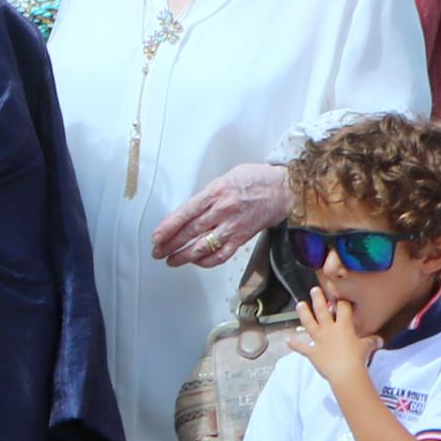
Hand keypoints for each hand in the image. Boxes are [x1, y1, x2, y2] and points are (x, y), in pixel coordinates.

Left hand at [150, 162, 289, 268]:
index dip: (168, 228)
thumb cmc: (255, 180)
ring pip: (203, 246)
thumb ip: (206, 196)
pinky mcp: (242, 237)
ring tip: (171, 260)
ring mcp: (233, 226)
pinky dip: (207, 261)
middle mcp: (223, 210)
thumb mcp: (224, 179)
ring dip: (184, 256)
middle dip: (170, 244)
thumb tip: (187, 212)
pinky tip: (197, 262)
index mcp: (215, 193)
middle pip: (190, 231)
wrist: (284, 189)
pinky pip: (222, 254)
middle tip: (157, 252)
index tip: (156, 237)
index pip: (185, 213)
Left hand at [296, 286, 374, 390]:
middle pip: (322, 310)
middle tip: (314, 290)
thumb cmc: (357, 358)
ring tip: (300, 304)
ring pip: (309, 323)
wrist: (345, 372)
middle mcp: (329, 330)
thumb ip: (371, 341)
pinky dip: (294, 344)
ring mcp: (319, 340)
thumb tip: (379, 340)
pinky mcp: (312, 351)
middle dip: (318, 298)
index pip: (343, 308)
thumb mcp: (367, 347)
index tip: (337, 292)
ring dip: (303, 313)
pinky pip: (301, 347)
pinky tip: (288, 340)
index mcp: (344, 326)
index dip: (341, 299)